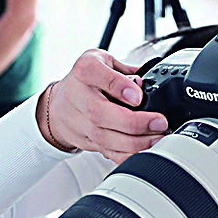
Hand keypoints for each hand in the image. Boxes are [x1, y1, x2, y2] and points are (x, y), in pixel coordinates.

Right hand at [43, 50, 169, 161]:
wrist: (58, 105)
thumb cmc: (86, 81)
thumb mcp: (105, 62)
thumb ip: (126, 71)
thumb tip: (147, 83)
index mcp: (85, 70)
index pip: (95, 74)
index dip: (118, 86)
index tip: (138, 97)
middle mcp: (76, 95)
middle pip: (99, 113)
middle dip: (133, 122)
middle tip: (159, 123)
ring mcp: (78, 121)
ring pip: (104, 137)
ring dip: (135, 142)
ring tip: (158, 138)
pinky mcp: (84, 140)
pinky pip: (106, 152)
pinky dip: (126, 155)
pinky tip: (144, 151)